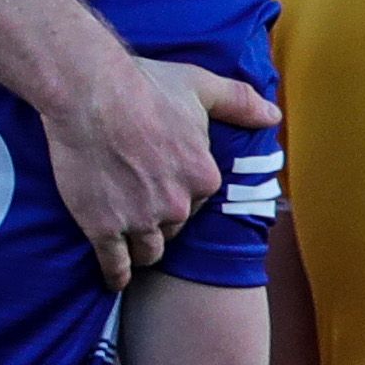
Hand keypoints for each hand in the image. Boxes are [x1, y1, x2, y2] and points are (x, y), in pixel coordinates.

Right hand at [47, 60, 275, 289]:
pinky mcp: (103, 228)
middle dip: (160, 222)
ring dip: (140, 248)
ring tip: (128, 243)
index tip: (162, 187)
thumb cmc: (145, 85)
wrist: (90, 93)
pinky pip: (114, 265)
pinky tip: (114, 278)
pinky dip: (115, 274)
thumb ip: (240, 103)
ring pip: (148, 251)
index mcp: (203, 177)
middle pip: (172, 229)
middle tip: (139, 207)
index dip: (179, 195)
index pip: (197, 203)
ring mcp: (139, 220)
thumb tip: (273, 116)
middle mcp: (177, 205)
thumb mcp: (201, 87)